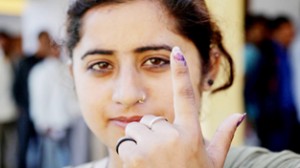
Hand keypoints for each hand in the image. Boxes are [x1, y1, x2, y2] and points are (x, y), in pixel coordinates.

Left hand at [117, 46, 244, 167]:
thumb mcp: (213, 160)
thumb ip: (224, 135)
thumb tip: (240, 116)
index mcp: (191, 133)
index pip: (186, 96)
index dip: (181, 73)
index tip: (176, 52)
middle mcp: (171, 136)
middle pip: (151, 121)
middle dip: (153, 134)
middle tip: (163, 154)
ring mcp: (152, 146)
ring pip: (136, 131)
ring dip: (140, 143)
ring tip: (152, 162)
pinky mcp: (134, 156)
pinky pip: (125, 144)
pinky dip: (129, 155)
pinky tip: (141, 167)